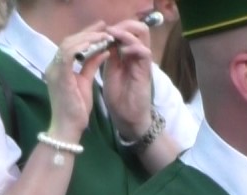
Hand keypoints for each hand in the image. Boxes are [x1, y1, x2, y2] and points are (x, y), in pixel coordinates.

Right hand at [43, 23, 109, 142]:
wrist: (68, 128)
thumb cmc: (76, 109)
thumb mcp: (85, 82)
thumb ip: (91, 65)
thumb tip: (103, 50)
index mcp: (58, 69)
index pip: (69, 45)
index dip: (85, 35)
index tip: (101, 30)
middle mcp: (53, 67)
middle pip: (68, 41)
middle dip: (88, 32)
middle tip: (104, 27)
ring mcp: (54, 72)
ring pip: (68, 45)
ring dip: (87, 38)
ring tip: (103, 35)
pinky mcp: (60, 77)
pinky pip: (68, 56)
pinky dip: (81, 47)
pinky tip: (94, 44)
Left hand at [98, 18, 155, 140]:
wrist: (128, 117)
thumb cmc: (119, 97)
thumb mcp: (109, 73)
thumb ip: (108, 58)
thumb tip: (101, 42)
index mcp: (128, 55)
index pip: (126, 31)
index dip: (115, 28)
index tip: (100, 30)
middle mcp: (137, 55)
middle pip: (138, 28)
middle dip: (122, 25)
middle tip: (108, 30)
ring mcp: (142, 61)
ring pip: (143, 35)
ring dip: (126, 32)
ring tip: (112, 35)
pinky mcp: (146, 71)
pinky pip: (144, 52)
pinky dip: (133, 47)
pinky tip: (121, 51)